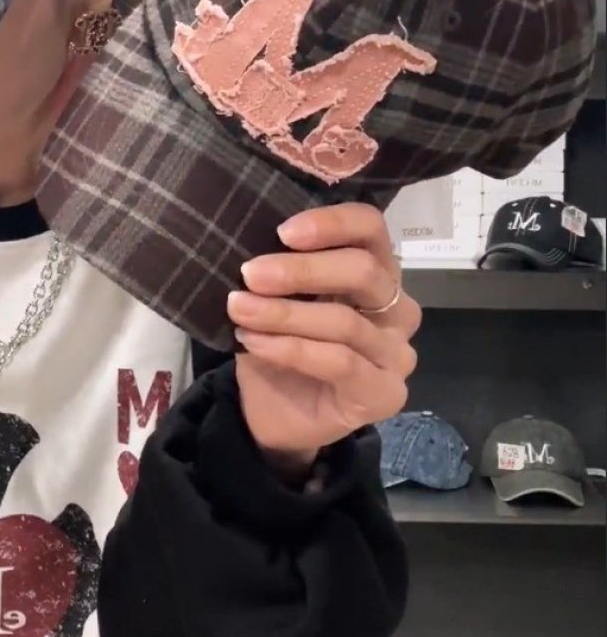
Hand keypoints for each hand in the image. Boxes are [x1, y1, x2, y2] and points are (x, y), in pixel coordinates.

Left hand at [228, 204, 419, 470]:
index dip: (332, 223)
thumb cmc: (278, 344)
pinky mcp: (385, 393)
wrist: (270, 413)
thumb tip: (251, 238)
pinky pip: (339, 362)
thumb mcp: (274, 298)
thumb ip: (279, 269)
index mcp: (376, 272)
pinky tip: (253, 342)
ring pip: (345, 321)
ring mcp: (396, 354)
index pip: (371, 229)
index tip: (283, 232)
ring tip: (239, 309)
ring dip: (284, 313)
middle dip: (301, 270)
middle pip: (364, 272)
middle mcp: (397, 309)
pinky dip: (290, 348)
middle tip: (251, 274)